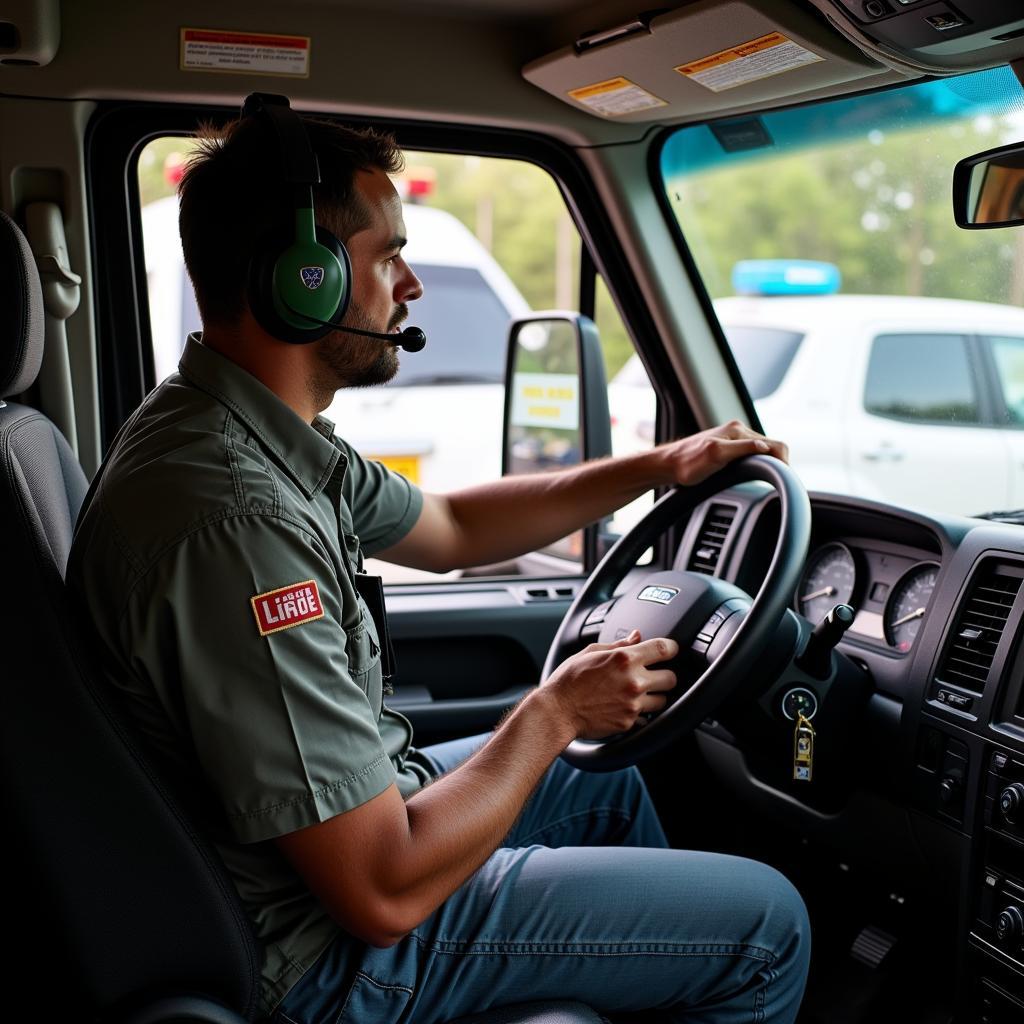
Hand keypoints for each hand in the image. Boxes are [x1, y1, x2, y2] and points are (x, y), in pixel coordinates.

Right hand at [542, 629, 678, 738]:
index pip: (664, 649)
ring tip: (639, 693)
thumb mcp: (590, 652)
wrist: (557, 711)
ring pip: (663, 700)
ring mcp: (633, 704)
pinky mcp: (629, 723)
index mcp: (624, 659)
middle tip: (654, 675)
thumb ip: (619, 644)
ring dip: (655, 696)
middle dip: (665, 675)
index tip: (670, 650)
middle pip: (671, 678)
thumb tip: (637, 636)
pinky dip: (641, 713)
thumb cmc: (569, 680)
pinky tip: (627, 706)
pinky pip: (648, 717)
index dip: (671, 648)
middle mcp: (633, 681)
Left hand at [660, 420, 788, 486]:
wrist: (667, 466)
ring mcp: (733, 440)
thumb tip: (766, 447)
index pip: (775, 444)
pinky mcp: (728, 449)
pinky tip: (758, 474)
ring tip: (773, 479)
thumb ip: (742, 449)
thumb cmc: (687, 463)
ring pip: (763, 452)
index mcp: (738, 431)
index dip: (784, 462)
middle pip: (772, 447)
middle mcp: (738, 432)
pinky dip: (760, 464)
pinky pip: (752, 455)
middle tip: (781, 482)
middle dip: (780, 463)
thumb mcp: (716, 455)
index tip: (786, 478)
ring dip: (770, 464)